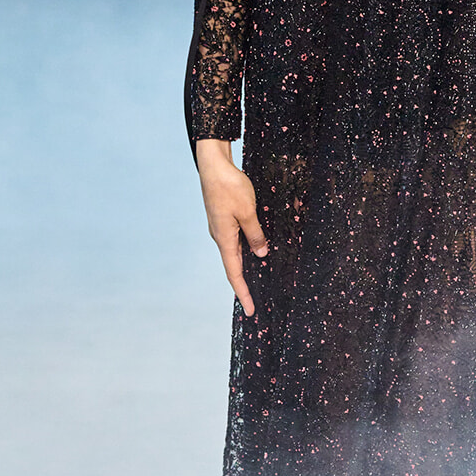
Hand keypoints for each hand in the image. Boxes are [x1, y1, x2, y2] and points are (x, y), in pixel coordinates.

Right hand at [195, 139, 268, 315]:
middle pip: (234, 266)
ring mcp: (221, 227)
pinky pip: (236, 239)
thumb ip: (255, 234)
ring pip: (236, 252)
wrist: (213, 165)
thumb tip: (261, 254)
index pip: (234, 273)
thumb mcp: (248, 212)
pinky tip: (255, 251)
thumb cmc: (229, 186)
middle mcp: (220, 236)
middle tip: (255, 302)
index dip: (243, 293)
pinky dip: (246, 249)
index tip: (251, 310)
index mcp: (224, 238)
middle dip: (244, 285)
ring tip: (257, 281)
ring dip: (246, 267)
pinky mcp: (224, 218)